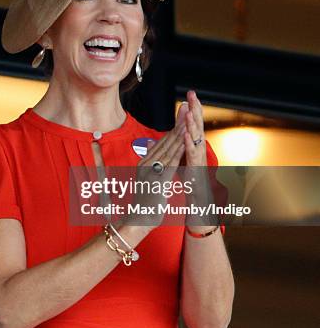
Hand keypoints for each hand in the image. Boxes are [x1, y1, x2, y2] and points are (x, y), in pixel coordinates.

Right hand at [120, 107, 186, 231]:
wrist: (138, 221)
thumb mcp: (148, 178)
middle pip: (165, 140)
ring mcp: (150, 171)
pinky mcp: (156, 181)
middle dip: (178, 122)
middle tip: (187, 106)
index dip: (174, 126)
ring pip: (168, 148)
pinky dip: (178, 151)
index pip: (162, 141)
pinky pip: (169, 163)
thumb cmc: (146, 202)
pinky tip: (185, 141)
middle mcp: (146, 163)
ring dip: (179, 132)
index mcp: (145, 162)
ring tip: (188, 118)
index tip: (182, 112)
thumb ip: (151, 162)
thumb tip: (151, 147)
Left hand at [183, 91, 216, 227]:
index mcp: (195, 148)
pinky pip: (192, 156)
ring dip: (192, 122)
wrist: (199, 204)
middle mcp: (199, 152)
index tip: (189, 95)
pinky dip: (189, 144)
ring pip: (196, 138)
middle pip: (197, 127)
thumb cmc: (191, 184)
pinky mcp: (197, 171)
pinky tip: (185, 134)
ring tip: (189, 108)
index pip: (193, 125)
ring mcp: (199, 161)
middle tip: (193, 93)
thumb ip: (177, 149)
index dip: (191, 111)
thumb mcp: (181, 162)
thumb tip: (168, 139)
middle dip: (195, 110)